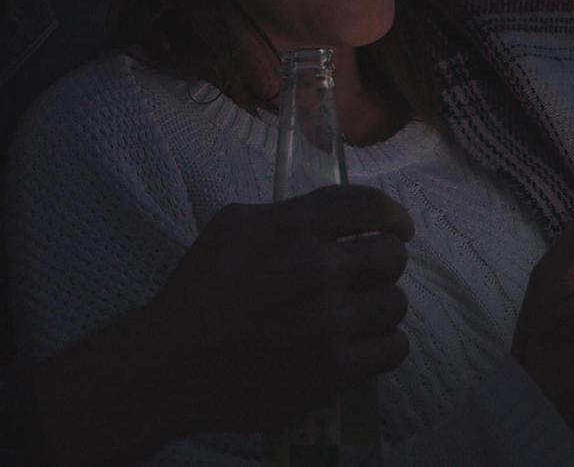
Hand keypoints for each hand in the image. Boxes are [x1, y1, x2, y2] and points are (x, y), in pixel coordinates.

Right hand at [30, 185, 413, 462]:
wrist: (175, 363)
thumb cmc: (198, 290)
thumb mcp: (232, 226)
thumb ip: (286, 216)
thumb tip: (330, 222)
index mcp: (294, 226)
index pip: (369, 206)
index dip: (392, 215)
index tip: (398, 227)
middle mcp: (321, 269)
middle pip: (391, 257)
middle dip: (385, 262)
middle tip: (369, 276)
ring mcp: (333, 322)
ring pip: (396, 304)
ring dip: (382, 306)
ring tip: (361, 314)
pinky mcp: (337, 368)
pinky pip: (393, 349)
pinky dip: (386, 345)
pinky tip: (368, 345)